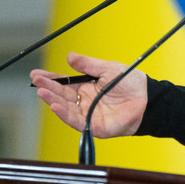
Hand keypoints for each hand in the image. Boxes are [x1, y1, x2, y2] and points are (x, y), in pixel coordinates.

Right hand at [30, 52, 146, 138]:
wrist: (148, 99)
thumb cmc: (130, 83)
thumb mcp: (107, 68)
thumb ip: (88, 65)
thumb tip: (69, 57)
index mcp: (86, 88)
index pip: (64, 84)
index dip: (50, 79)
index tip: (36, 74)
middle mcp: (84, 102)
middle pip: (61, 96)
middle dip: (48, 88)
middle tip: (36, 81)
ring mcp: (88, 115)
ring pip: (66, 109)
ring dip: (52, 101)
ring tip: (42, 92)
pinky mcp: (94, 126)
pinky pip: (76, 121)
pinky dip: (64, 114)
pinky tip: (55, 106)